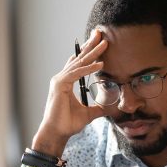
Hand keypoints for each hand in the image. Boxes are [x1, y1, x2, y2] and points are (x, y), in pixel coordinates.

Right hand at [32, 30, 107, 156]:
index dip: (90, 52)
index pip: (80, 63)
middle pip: (79, 58)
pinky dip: (88, 69)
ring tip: (104, 44)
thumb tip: (109, 108)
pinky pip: (77, 74)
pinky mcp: (60, 85)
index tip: (99, 42)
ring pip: (79, 63)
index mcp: (67, 81)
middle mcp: (62, 78)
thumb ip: (98, 108)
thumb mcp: (88, 114)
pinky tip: (100, 64)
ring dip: (93, 53)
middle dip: (91, 45)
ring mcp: (60, 80)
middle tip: (100, 33)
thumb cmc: (68, 123)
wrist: (57, 133)